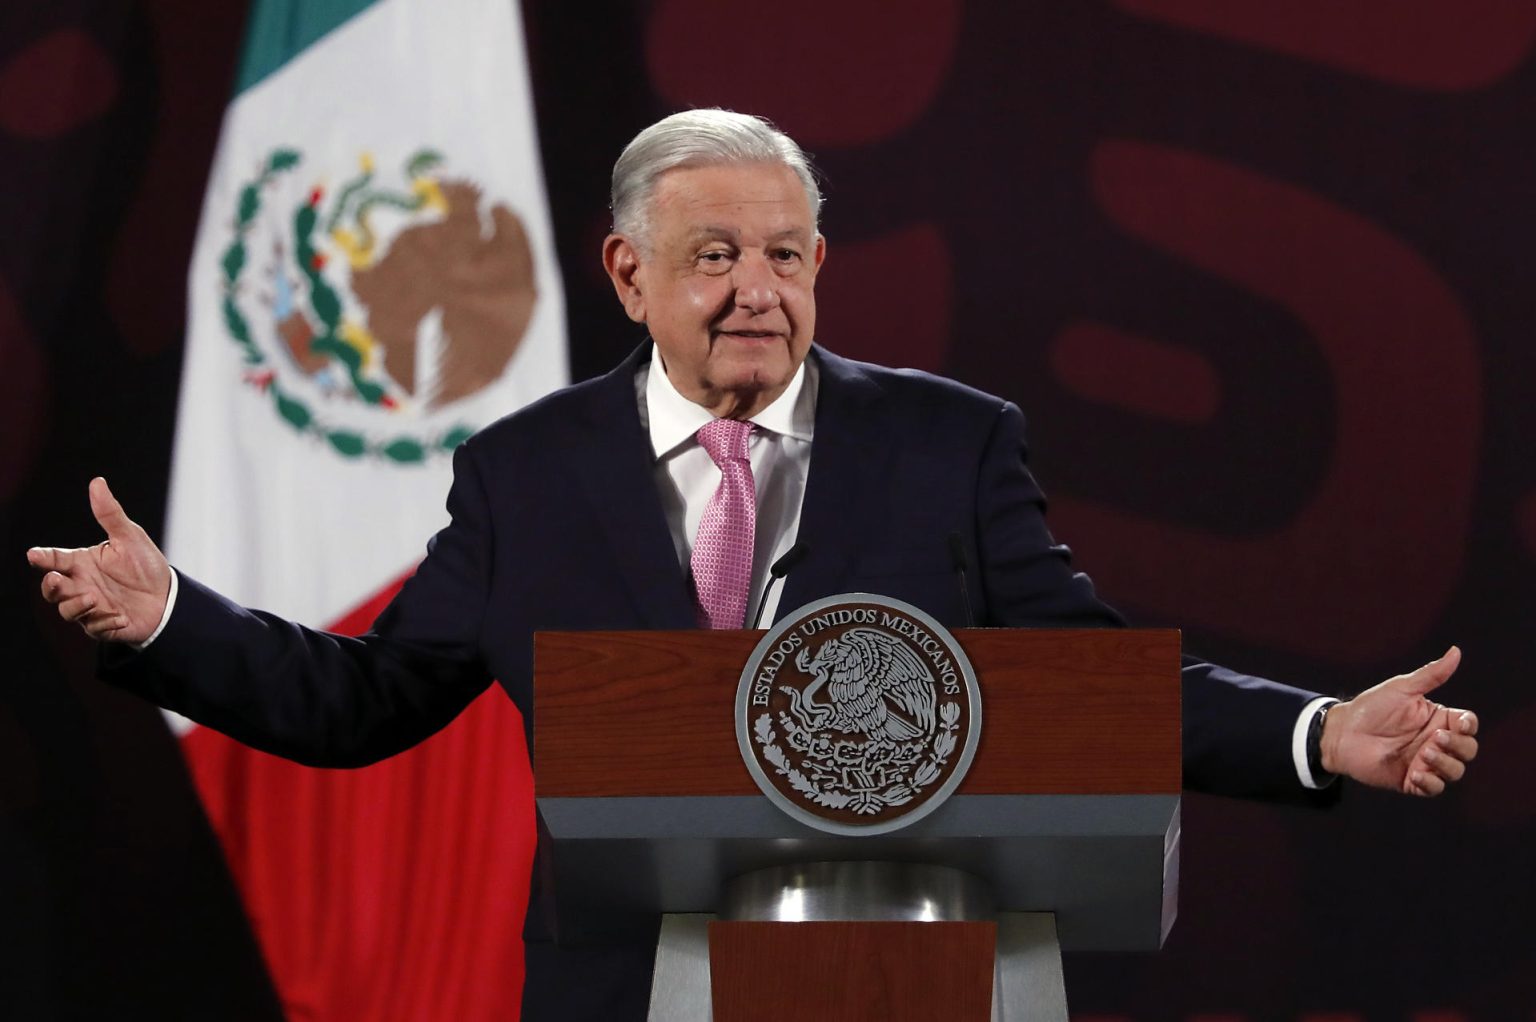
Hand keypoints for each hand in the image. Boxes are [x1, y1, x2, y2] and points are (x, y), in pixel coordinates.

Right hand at [27, 477, 171, 643]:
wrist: (168, 596)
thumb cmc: (145, 565)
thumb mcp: (130, 537)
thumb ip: (110, 514)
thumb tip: (97, 482)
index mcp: (83, 562)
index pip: (56, 559)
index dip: (43, 557)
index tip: (34, 554)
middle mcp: (81, 584)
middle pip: (52, 588)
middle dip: (51, 585)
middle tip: (58, 580)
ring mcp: (90, 606)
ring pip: (67, 610)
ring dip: (75, 605)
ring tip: (93, 598)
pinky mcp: (103, 625)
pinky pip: (95, 627)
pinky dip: (105, 622)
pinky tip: (121, 616)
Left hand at [1320, 646, 1478, 796]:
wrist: (1341, 733)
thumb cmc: (1370, 708)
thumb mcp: (1401, 689)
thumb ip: (1431, 675)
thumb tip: (1456, 651)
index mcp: (1438, 719)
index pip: (1468, 725)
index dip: (1470, 726)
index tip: (1460, 724)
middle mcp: (1436, 742)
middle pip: (1468, 750)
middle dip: (1459, 746)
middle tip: (1435, 739)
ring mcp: (1425, 763)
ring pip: (1455, 771)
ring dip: (1445, 764)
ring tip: (1423, 754)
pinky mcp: (1412, 781)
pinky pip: (1434, 789)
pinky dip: (1430, 783)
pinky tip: (1415, 774)